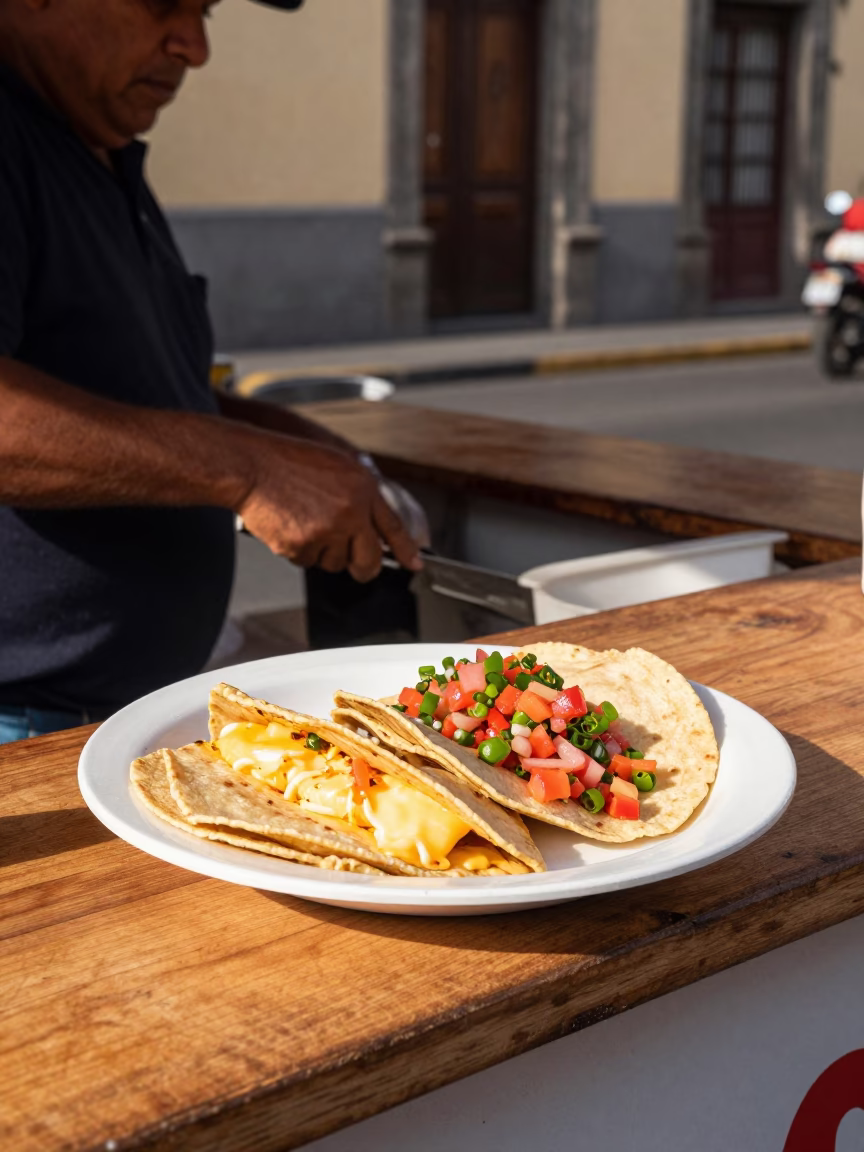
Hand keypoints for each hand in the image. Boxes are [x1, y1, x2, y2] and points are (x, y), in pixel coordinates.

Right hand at [236, 436, 422, 581]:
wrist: (253, 466)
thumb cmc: (288, 462)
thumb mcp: (338, 466)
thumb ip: (359, 495)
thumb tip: (371, 526)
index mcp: (363, 489)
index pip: (393, 527)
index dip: (406, 549)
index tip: (414, 564)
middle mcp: (350, 512)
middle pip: (369, 559)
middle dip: (365, 568)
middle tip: (359, 568)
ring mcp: (327, 531)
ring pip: (335, 563)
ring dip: (324, 553)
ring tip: (306, 524)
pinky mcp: (303, 546)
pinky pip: (308, 562)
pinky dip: (300, 551)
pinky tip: (291, 527)